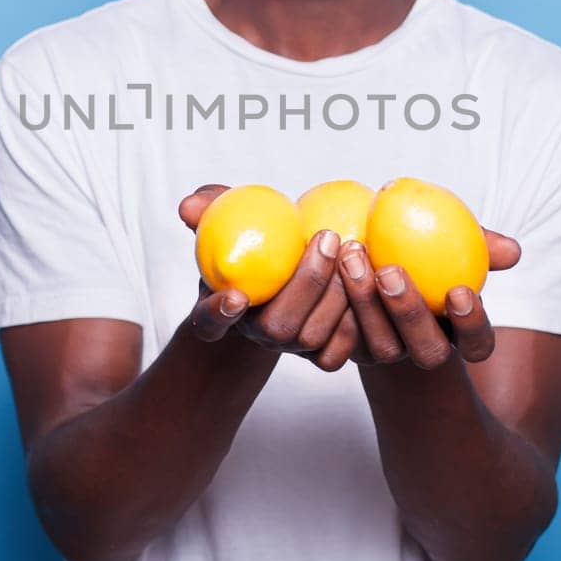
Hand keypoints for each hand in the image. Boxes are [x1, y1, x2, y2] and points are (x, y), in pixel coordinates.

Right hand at [177, 184, 361, 370]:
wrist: (287, 270)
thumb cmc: (253, 241)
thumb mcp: (225, 221)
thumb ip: (208, 209)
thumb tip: (189, 206)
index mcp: (220, 309)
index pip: (208, 322)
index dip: (219, 314)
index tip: (237, 295)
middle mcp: (254, 334)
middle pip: (277, 328)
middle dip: (307, 284)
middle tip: (327, 238)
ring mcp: (289, 347)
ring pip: (314, 337)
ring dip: (340, 294)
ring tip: (354, 249)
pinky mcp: (321, 354)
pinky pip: (341, 347)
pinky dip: (359, 316)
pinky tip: (370, 276)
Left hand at [335, 229, 521, 369]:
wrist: (363, 250)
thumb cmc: (418, 245)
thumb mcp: (448, 240)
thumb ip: (479, 244)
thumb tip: (513, 251)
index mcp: (456, 330)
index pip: (478, 344)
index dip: (473, 326)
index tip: (460, 292)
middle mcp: (421, 347)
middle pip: (427, 351)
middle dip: (409, 313)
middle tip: (390, 271)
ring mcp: (383, 352)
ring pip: (380, 347)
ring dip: (365, 303)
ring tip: (352, 256)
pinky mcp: (345, 348)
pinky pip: (340, 342)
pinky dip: (335, 308)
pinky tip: (327, 271)